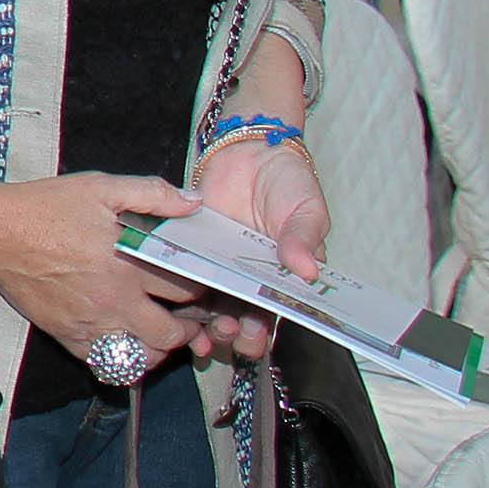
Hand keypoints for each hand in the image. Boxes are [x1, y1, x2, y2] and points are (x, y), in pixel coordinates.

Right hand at [0, 172, 210, 366]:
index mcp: (129, 265)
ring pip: (143, 358)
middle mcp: (114, 301)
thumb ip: (151, 193)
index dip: (201, 288)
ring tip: (160, 331)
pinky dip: (125, 361)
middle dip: (188, 327)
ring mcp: (90, 324)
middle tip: (189, 315)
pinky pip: (108, 365)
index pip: (186, 289)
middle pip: (171, 334)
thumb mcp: (100, 187)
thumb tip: (194, 204)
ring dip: (160, 349)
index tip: (199, 283)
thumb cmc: (45, 208)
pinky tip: (128, 342)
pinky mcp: (68, 336)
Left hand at [191, 136, 330, 358]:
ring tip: (207, 327)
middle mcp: (249, 278)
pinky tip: (179, 308)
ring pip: (213, 306)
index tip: (257, 337)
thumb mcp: (306, 209)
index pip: (276, 312)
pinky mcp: (192, 251)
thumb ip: (304, 238)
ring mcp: (220, 267)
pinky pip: (185, 278)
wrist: (249, 151)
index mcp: (282, 276)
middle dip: (235, 333)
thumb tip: (309, 270)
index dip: (266, 330)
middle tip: (229, 331)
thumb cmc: (288, 183)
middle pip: (242, 317)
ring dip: (208, 324)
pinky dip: (181, 297)